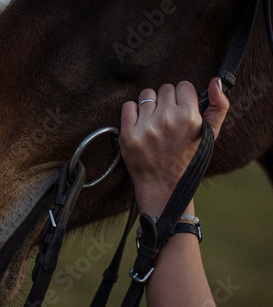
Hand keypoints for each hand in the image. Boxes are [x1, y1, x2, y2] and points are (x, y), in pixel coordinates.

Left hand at [119, 78, 228, 215]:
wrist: (162, 184)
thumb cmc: (187, 158)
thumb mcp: (210, 135)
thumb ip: (219, 107)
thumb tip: (215, 81)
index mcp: (189, 118)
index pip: (183, 86)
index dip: (182, 97)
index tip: (180, 109)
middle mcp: (167, 120)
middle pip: (164, 88)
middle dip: (166, 100)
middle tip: (167, 117)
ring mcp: (146, 126)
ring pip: (146, 94)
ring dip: (149, 104)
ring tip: (153, 121)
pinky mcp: (128, 133)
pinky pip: (128, 106)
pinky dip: (132, 112)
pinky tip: (140, 124)